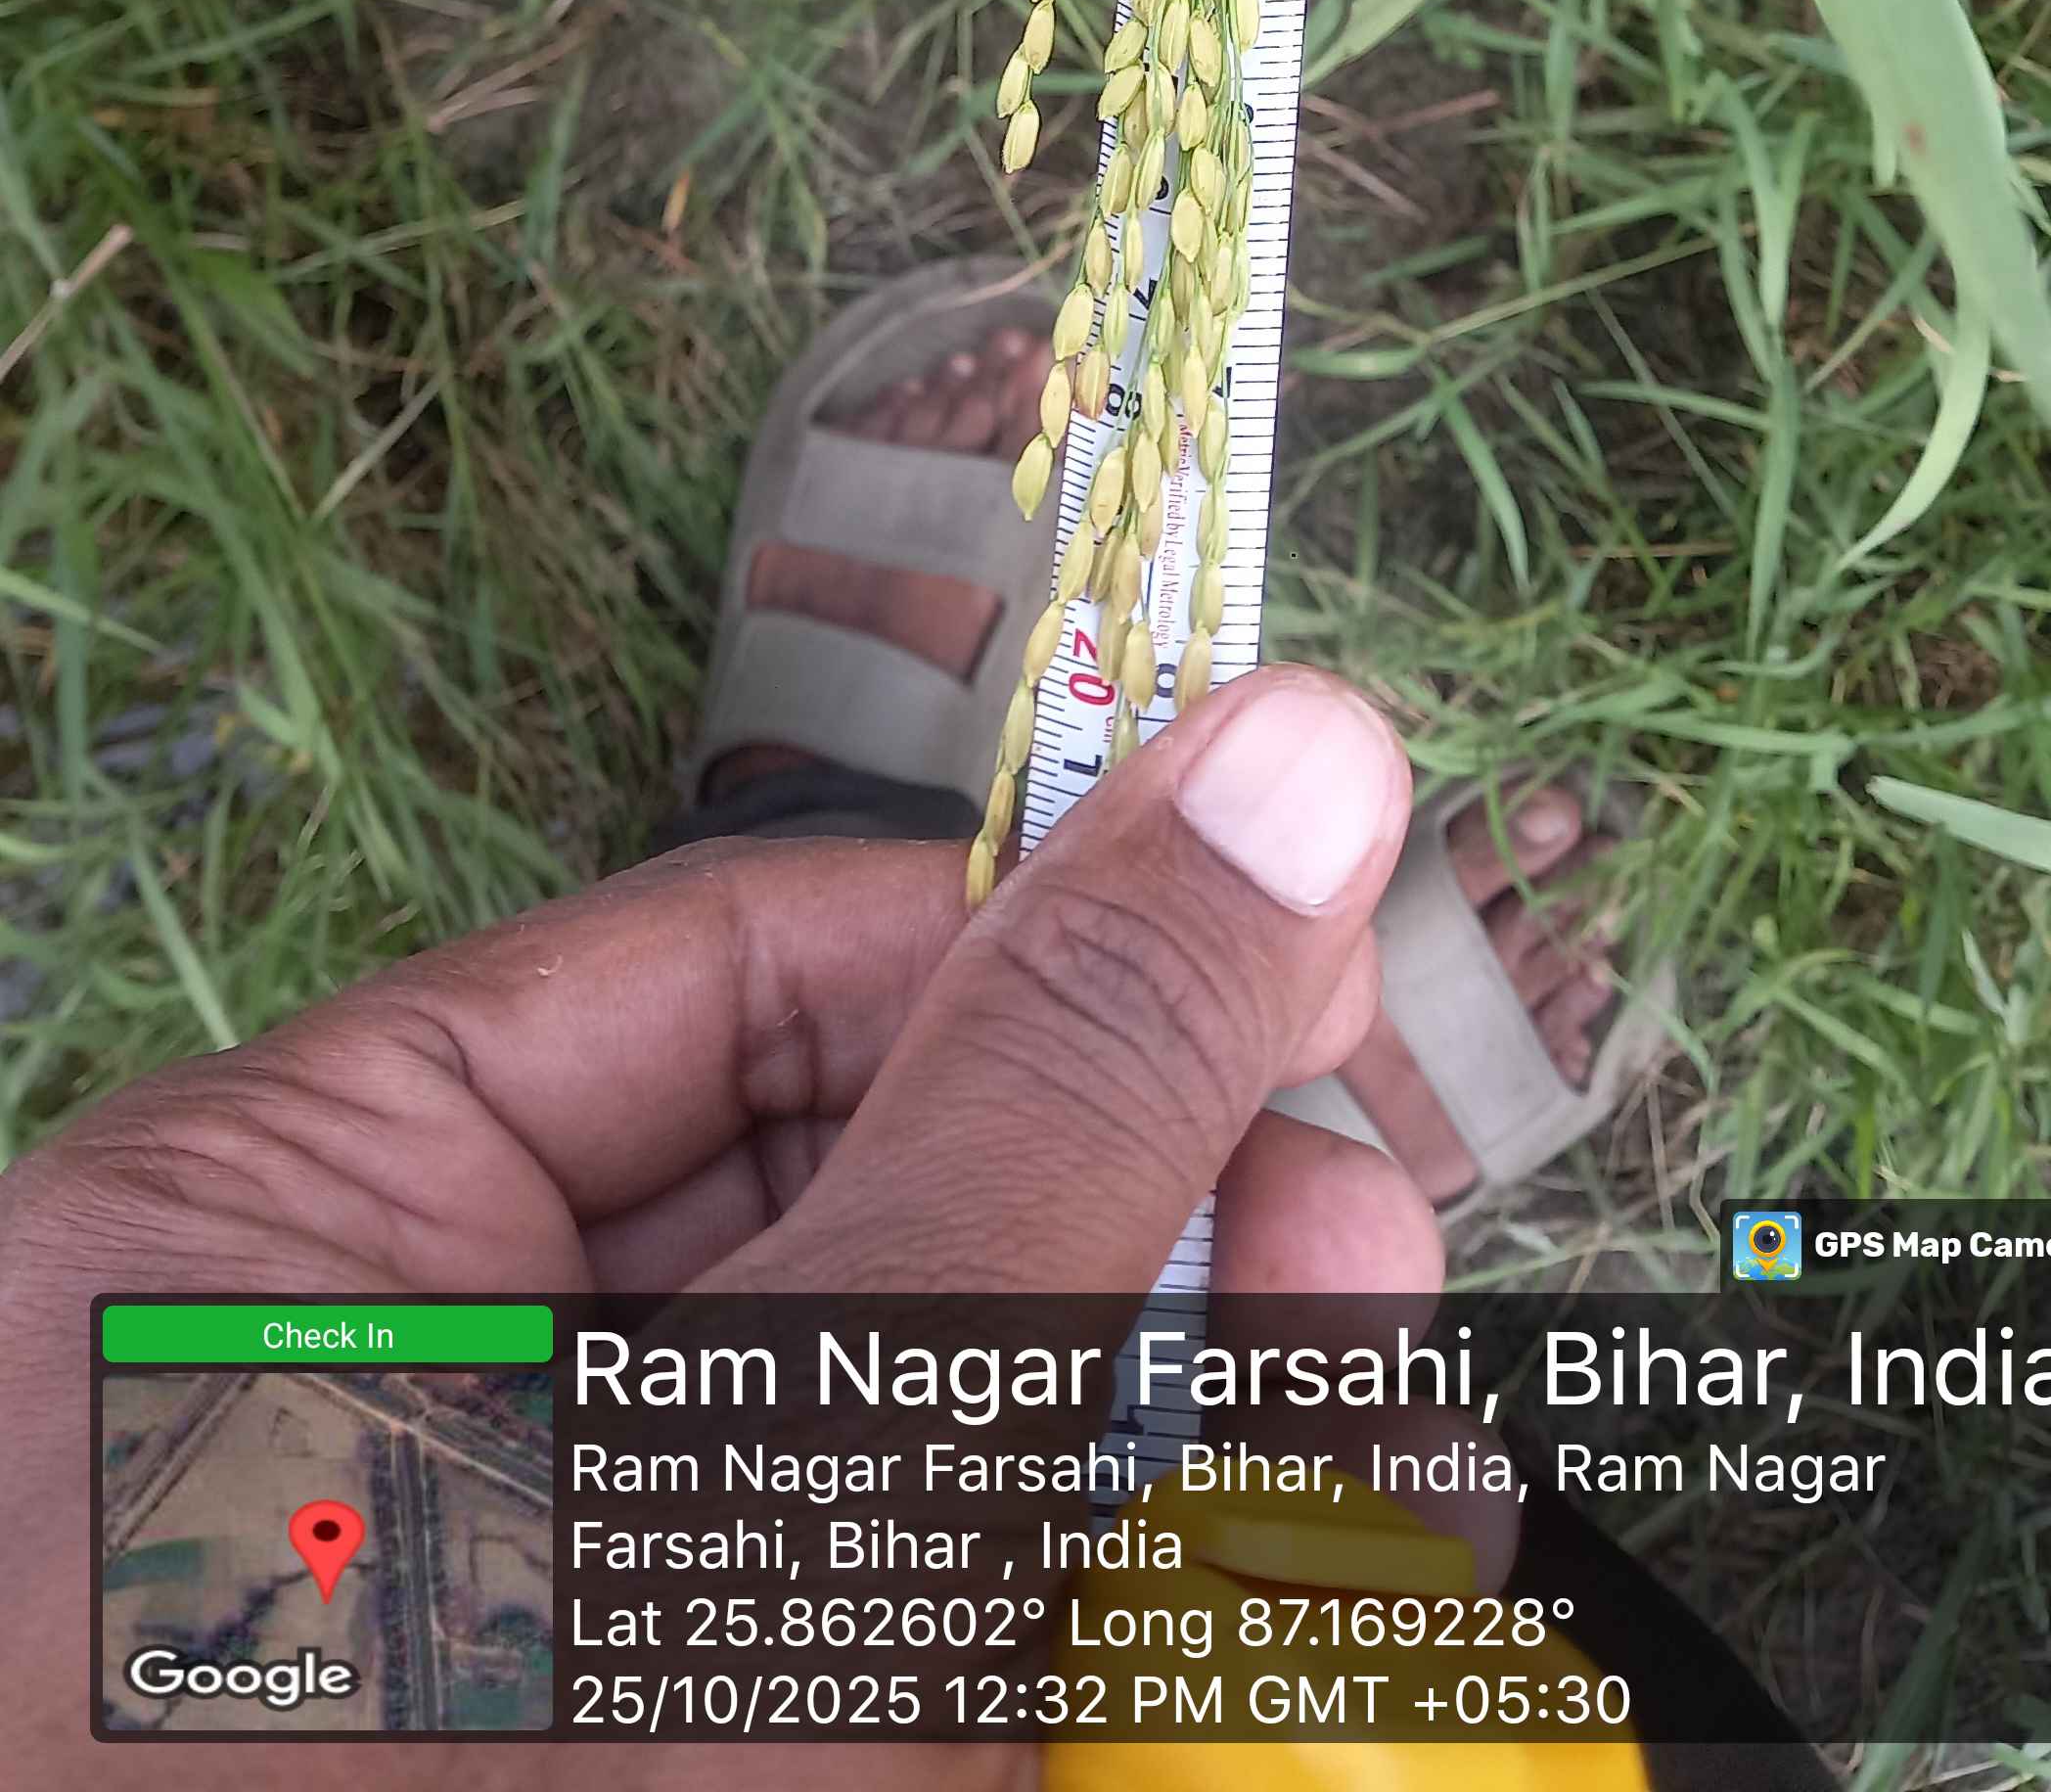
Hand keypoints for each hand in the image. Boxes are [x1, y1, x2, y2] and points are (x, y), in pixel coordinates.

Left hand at [2, 666, 1442, 1785]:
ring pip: (880, 1478)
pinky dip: (1052, 1650)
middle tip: (1378, 1278)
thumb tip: (1293, 735)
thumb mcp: (789, 1476)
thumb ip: (1047, 1111)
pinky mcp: (667, 1753)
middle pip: (841, 1219)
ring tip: (1390, 1483)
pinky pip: (863, 1657)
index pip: (743, 967)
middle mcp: (367, 1425)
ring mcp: (501, 1656)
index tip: (1316, 999)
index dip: (1052, 954)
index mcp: (285, 1232)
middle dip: (1147, 1240)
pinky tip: (1281, 1642)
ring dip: (1158, 1472)